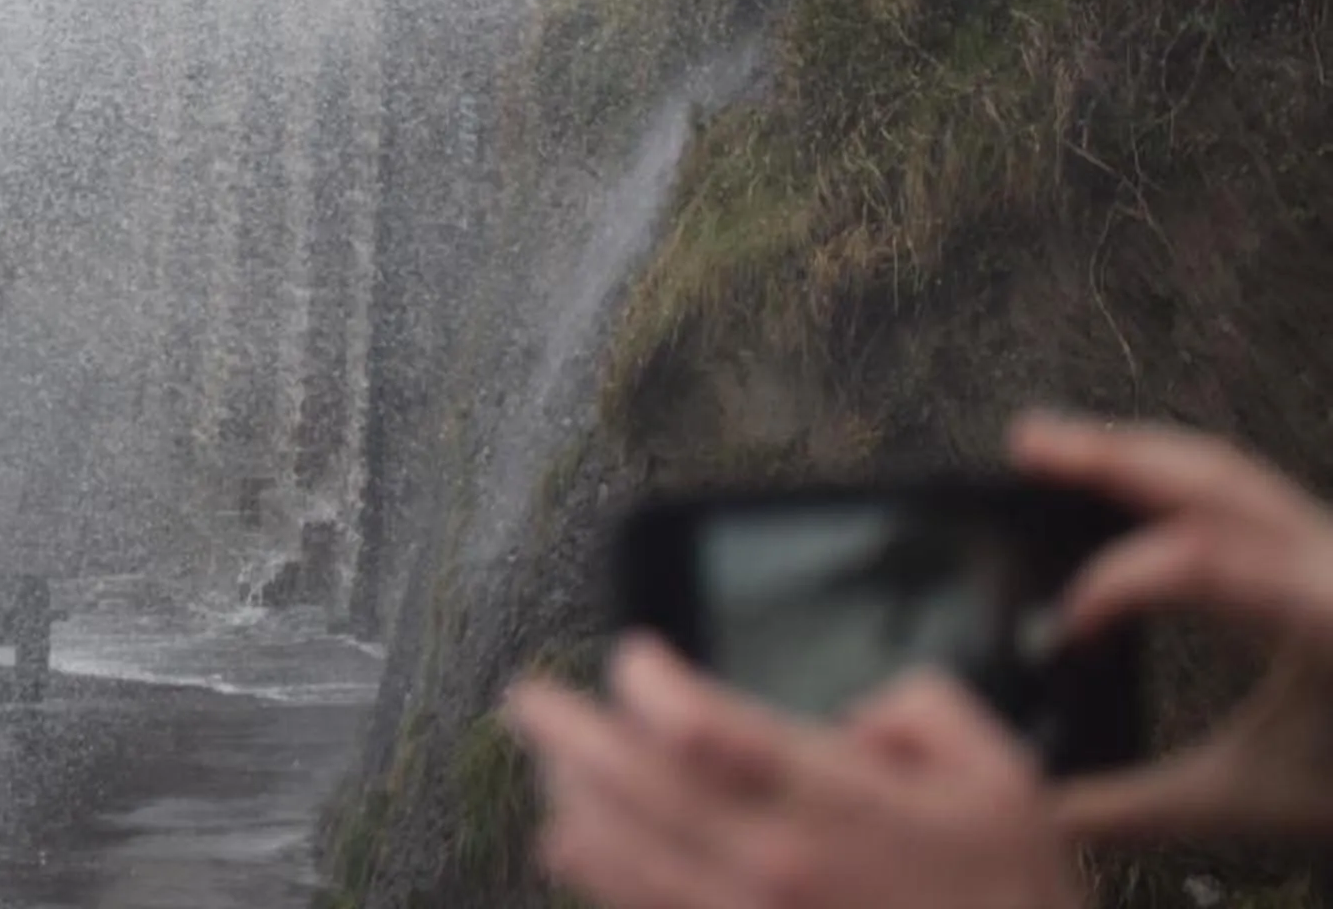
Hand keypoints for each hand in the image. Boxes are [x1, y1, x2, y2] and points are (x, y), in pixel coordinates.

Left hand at [505, 634, 1079, 908]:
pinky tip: (573, 848)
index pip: (698, 724)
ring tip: (544, 767)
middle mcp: (774, 866)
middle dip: (567, 734)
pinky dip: (599, 878)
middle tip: (526, 699)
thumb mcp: (1001, 778)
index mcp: (834, 804)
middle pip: (633, 788)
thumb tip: (858, 715)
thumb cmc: (1018, 898)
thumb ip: (921, 711)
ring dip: (570, 804)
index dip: (645, 680)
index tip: (633, 657)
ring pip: (622, 859)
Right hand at [1013, 412, 1332, 842]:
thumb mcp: (1251, 800)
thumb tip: (1039, 809)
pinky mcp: (1320, 554)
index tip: (1068, 627)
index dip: (1120, 581)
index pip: (1202, 561)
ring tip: (1054, 448)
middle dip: (1114, 455)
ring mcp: (1327, 549)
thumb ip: (1135, 806)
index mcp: (1322, 616)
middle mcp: (1328, 563)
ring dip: (1137, 453)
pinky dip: (1171, 477)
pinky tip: (1121, 485)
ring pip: (1228, 471)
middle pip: (1214, 477)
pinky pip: (1241, 493)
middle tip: (1028, 445)